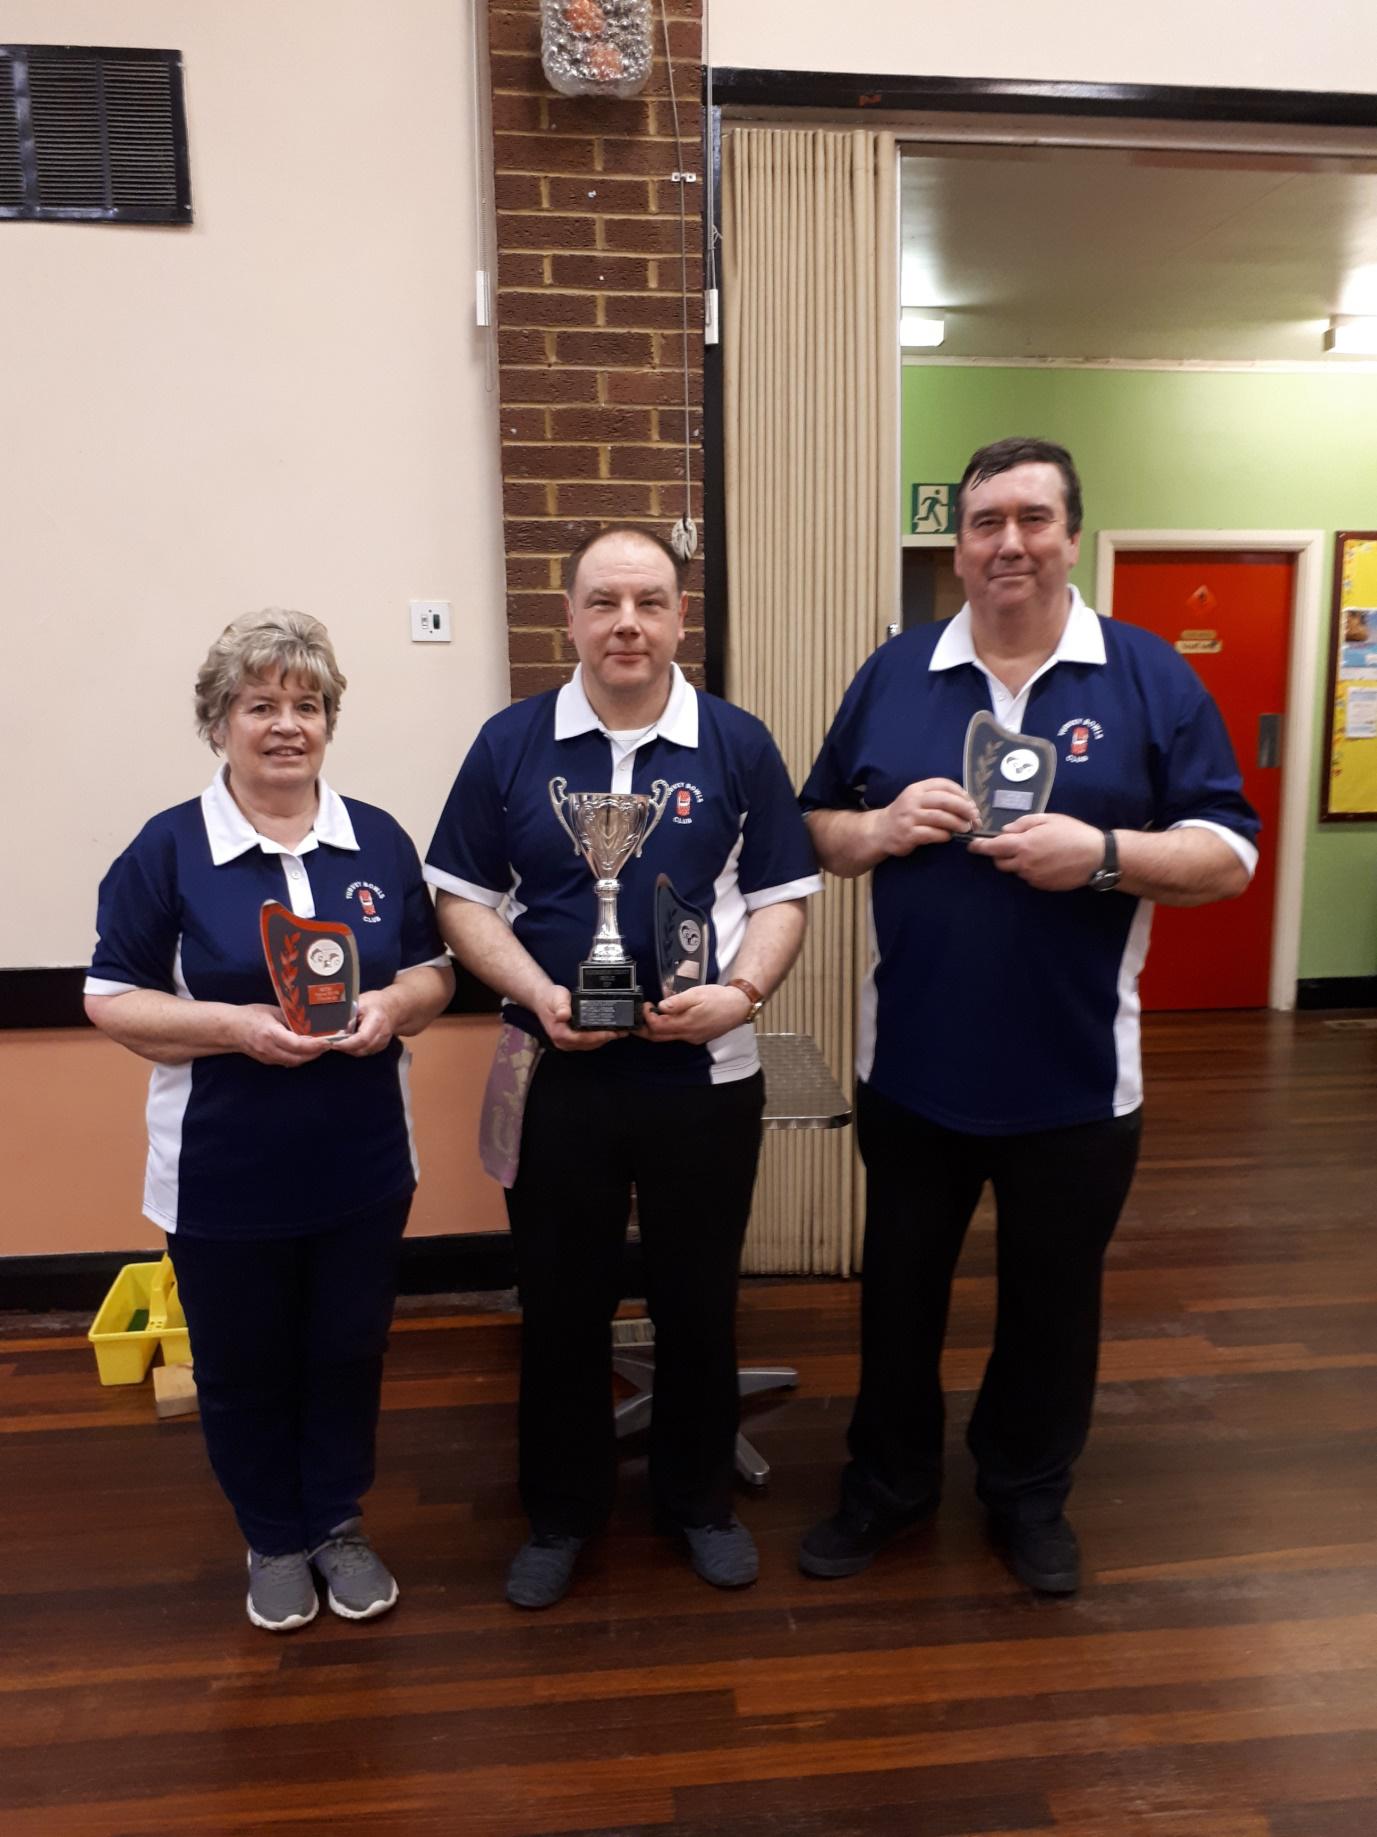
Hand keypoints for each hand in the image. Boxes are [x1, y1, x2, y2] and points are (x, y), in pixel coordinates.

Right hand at [233, 1004, 335, 1067]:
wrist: (230, 1029)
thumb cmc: (252, 1015)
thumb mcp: (273, 1011)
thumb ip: (291, 1018)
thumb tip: (312, 1021)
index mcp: (270, 1034)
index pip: (296, 1044)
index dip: (314, 1045)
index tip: (328, 1041)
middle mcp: (269, 1049)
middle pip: (298, 1057)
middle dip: (316, 1052)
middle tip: (330, 1043)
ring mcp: (268, 1058)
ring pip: (295, 1062)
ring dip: (310, 1056)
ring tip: (322, 1046)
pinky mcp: (268, 1061)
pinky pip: (288, 1062)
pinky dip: (300, 1057)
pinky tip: (308, 1050)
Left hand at [328, 990, 396, 1056]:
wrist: (392, 1007)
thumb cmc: (375, 1003)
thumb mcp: (359, 1003)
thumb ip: (348, 1016)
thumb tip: (336, 1031)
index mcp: (377, 1020)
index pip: (362, 1038)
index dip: (346, 1043)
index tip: (333, 1043)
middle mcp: (382, 1034)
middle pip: (361, 1048)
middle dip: (345, 1048)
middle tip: (331, 1042)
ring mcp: (383, 1042)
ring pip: (362, 1052)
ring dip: (349, 1049)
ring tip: (339, 1040)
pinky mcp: (380, 1047)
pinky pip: (364, 1052)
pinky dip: (355, 1049)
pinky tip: (348, 1041)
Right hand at [535, 982, 623, 1050]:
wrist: (543, 999)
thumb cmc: (550, 998)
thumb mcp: (556, 998)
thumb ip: (561, 1006)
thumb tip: (564, 1015)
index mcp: (559, 1033)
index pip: (582, 1038)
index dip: (599, 1036)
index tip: (612, 1032)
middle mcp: (563, 1042)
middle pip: (588, 1044)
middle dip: (606, 1038)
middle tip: (622, 1031)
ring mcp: (567, 1043)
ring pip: (590, 1044)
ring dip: (604, 1039)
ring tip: (620, 1032)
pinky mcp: (572, 1040)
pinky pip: (588, 1042)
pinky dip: (599, 1037)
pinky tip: (609, 1032)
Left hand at [637, 983, 752, 1045]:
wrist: (739, 1007)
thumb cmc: (719, 999)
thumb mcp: (697, 994)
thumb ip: (677, 1002)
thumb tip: (661, 1006)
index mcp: (685, 1024)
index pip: (657, 1026)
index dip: (646, 1016)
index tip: (645, 1005)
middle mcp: (687, 1034)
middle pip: (658, 1037)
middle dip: (644, 1030)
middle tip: (635, 1020)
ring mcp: (692, 1037)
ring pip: (667, 1037)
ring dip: (655, 1030)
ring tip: (648, 1018)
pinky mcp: (697, 1036)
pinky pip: (678, 1035)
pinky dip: (668, 1028)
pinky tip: (668, 1019)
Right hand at [874, 778, 979, 856]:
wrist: (881, 830)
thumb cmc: (906, 814)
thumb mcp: (918, 799)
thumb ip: (938, 798)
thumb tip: (968, 805)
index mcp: (918, 788)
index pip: (944, 784)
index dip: (961, 793)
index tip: (971, 803)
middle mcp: (913, 800)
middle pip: (944, 800)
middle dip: (963, 808)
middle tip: (974, 817)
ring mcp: (909, 817)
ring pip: (940, 817)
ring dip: (957, 823)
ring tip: (966, 828)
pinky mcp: (908, 834)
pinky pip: (932, 834)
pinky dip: (944, 835)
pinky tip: (949, 837)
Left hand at [966, 813, 1104, 889]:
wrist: (1095, 856)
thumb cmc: (1072, 833)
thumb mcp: (1047, 819)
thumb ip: (1023, 824)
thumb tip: (1006, 831)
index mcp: (1023, 845)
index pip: (992, 848)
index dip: (979, 847)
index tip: (971, 846)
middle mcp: (1024, 864)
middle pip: (1000, 862)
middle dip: (1001, 854)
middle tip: (1015, 844)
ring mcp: (1033, 877)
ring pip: (1015, 870)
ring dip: (1018, 862)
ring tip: (1038, 851)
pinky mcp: (1042, 886)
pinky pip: (1029, 877)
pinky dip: (1031, 870)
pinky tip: (1047, 862)